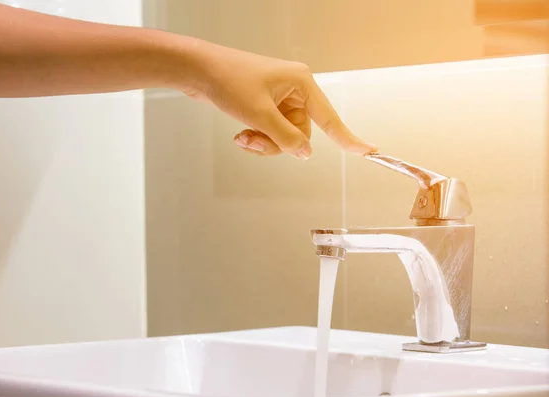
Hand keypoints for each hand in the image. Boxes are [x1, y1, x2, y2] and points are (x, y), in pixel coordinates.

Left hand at [186, 43, 376, 158]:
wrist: (199, 70)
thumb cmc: (229, 81)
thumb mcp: (259, 114)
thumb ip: (285, 137)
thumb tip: (305, 153)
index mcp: (302, 83)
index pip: (330, 118)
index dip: (348, 138)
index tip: (369, 151)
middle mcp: (295, 90)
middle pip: (301, 133)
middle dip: (277, 144)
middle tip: (253, 141)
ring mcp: (280, 98)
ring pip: (284, 136)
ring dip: (264, 143)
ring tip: (242, 138)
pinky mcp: (266, 105)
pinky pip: (271, 131)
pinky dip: (257, 137)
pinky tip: (240, 135)